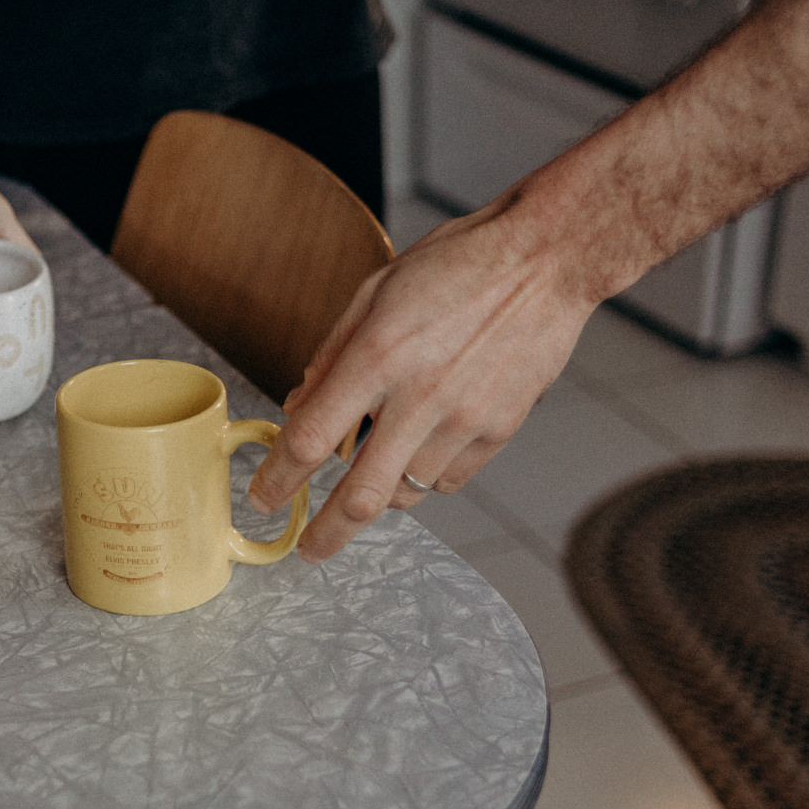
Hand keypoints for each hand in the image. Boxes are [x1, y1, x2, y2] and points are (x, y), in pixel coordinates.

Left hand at [247, 191, 600, 562]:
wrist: (545, 259)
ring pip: (407, 492)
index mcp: (378, 356)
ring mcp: (465, 419)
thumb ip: (332, 355)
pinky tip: (426, 441)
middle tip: (308, 548)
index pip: (310, 439)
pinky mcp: (500, 431)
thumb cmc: (458, 264)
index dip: (278, 479)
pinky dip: (426, 474)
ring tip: (378, 464)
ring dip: (382, 491)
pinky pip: (448, 480)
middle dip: (325, 534)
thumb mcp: (376, 291)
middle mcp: (420, 396)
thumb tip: (297, 407)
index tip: (262, 497)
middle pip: (360, 495)